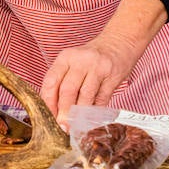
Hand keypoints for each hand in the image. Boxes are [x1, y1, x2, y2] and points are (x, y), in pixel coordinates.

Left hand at [40, 0, 166, 126]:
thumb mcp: (73, 62)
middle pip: (67, 90)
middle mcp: (81, 60)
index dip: (48, 102)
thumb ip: (62, 82)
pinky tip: (91, 119)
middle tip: (63, 126)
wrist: (120, 41)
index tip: (49, 117)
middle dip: (63, 112)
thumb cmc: (92, 57)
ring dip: (79, 115)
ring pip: (85, 96)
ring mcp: (98, 67)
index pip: (51, 81)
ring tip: (75, 126)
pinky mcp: (113, 76)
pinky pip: (102, 99)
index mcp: (66, 57)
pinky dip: (95, 112)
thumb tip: (54, 111)